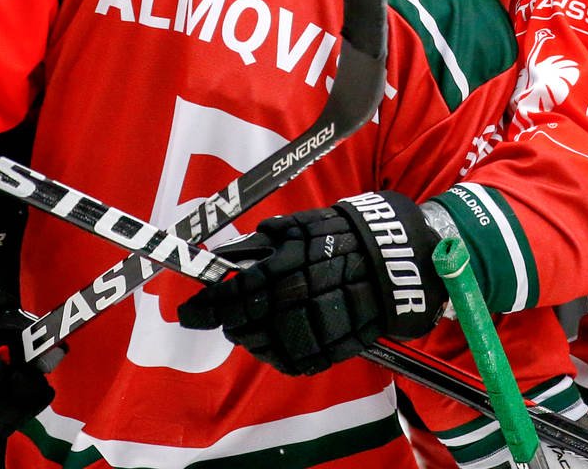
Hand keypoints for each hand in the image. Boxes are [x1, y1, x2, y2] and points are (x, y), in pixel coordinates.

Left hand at [179, 192, 445, 375]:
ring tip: (247, 329)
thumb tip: (228, 254)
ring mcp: (317, 326)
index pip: (236, 294)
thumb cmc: (347, 235)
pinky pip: (295, 361)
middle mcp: (299, 299)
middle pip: (246, 323)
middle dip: (227, 322)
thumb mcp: (303, 226)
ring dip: (250, 340)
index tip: (189, 311)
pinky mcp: (335, 347)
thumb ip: (264, 242)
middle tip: (220, 316)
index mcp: (288, 266)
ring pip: (266, 346)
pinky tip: (274, 344)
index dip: (207, 305)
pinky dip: (278, 355)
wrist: (398, 259)